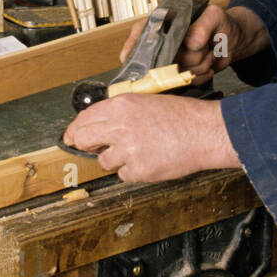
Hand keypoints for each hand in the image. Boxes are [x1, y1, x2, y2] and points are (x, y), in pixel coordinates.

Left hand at [62, 93, 239, 183]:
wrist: (204, 132)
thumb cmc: (183, 116)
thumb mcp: (147, 102)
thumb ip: (122, 112)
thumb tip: (101, 123)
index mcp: (121, 106)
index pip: (84, 118)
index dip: (75, 129)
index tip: (72, 136)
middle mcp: (120, 126)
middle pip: (83, 139)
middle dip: (84, 145)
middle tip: (92, 148)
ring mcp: (128, 150)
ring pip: (104, 161)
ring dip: (115, 160)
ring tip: (137, 152)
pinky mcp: (138, 170)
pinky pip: (123, 175)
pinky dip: (133, 171)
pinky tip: (148, 160)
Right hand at [118, 3, 267, 84]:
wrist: (234, 40)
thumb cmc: (222, 24)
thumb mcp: (215, 16)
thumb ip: (203, 26)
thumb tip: (190, 43)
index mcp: (164, 21)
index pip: (139, 34)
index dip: (132, 48)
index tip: (131, 58)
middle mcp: (163, 42)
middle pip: (162, 60)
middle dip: (187, 57)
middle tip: (205, 48)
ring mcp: (172, 60)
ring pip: (175, 73)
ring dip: (198, 65)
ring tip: (209, 53)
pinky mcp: (181, 74)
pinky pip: (185, 82)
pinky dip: (201, 76)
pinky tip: (209, 64)